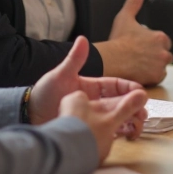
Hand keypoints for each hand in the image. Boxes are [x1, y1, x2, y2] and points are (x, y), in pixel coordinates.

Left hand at [30, 36, 147, 128]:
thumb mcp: (60, 75)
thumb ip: (74, 59)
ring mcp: (93, 115)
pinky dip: (120, 131)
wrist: (30, 115)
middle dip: (135, 106)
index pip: (117, 85)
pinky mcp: (90, 128)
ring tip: (137, 125)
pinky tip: (127, 134)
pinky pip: (109, 129)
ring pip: (118, 116)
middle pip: (122, 102)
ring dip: (130, 119)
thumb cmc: (44, 93)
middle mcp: (96, 100)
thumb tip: (82, 39)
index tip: (141, 93)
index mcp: (92, 86)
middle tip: (143, 112)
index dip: (130, 88)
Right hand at [94, 0, 172, 85]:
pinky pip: (158, 77)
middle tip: (140, 58)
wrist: (110, 60)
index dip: (153, 45)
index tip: (142, 47)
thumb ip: (133, 3)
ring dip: (154, 67)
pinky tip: (139, 73)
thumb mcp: (125, 18)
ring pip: (161, 67)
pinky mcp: (156, 77)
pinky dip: (151, 76)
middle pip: (165, 55)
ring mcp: (161, 66)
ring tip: (139, 66)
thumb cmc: (117, 40)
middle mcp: (164, 51)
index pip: (163, 42)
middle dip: (155, 56)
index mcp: (160, 37)